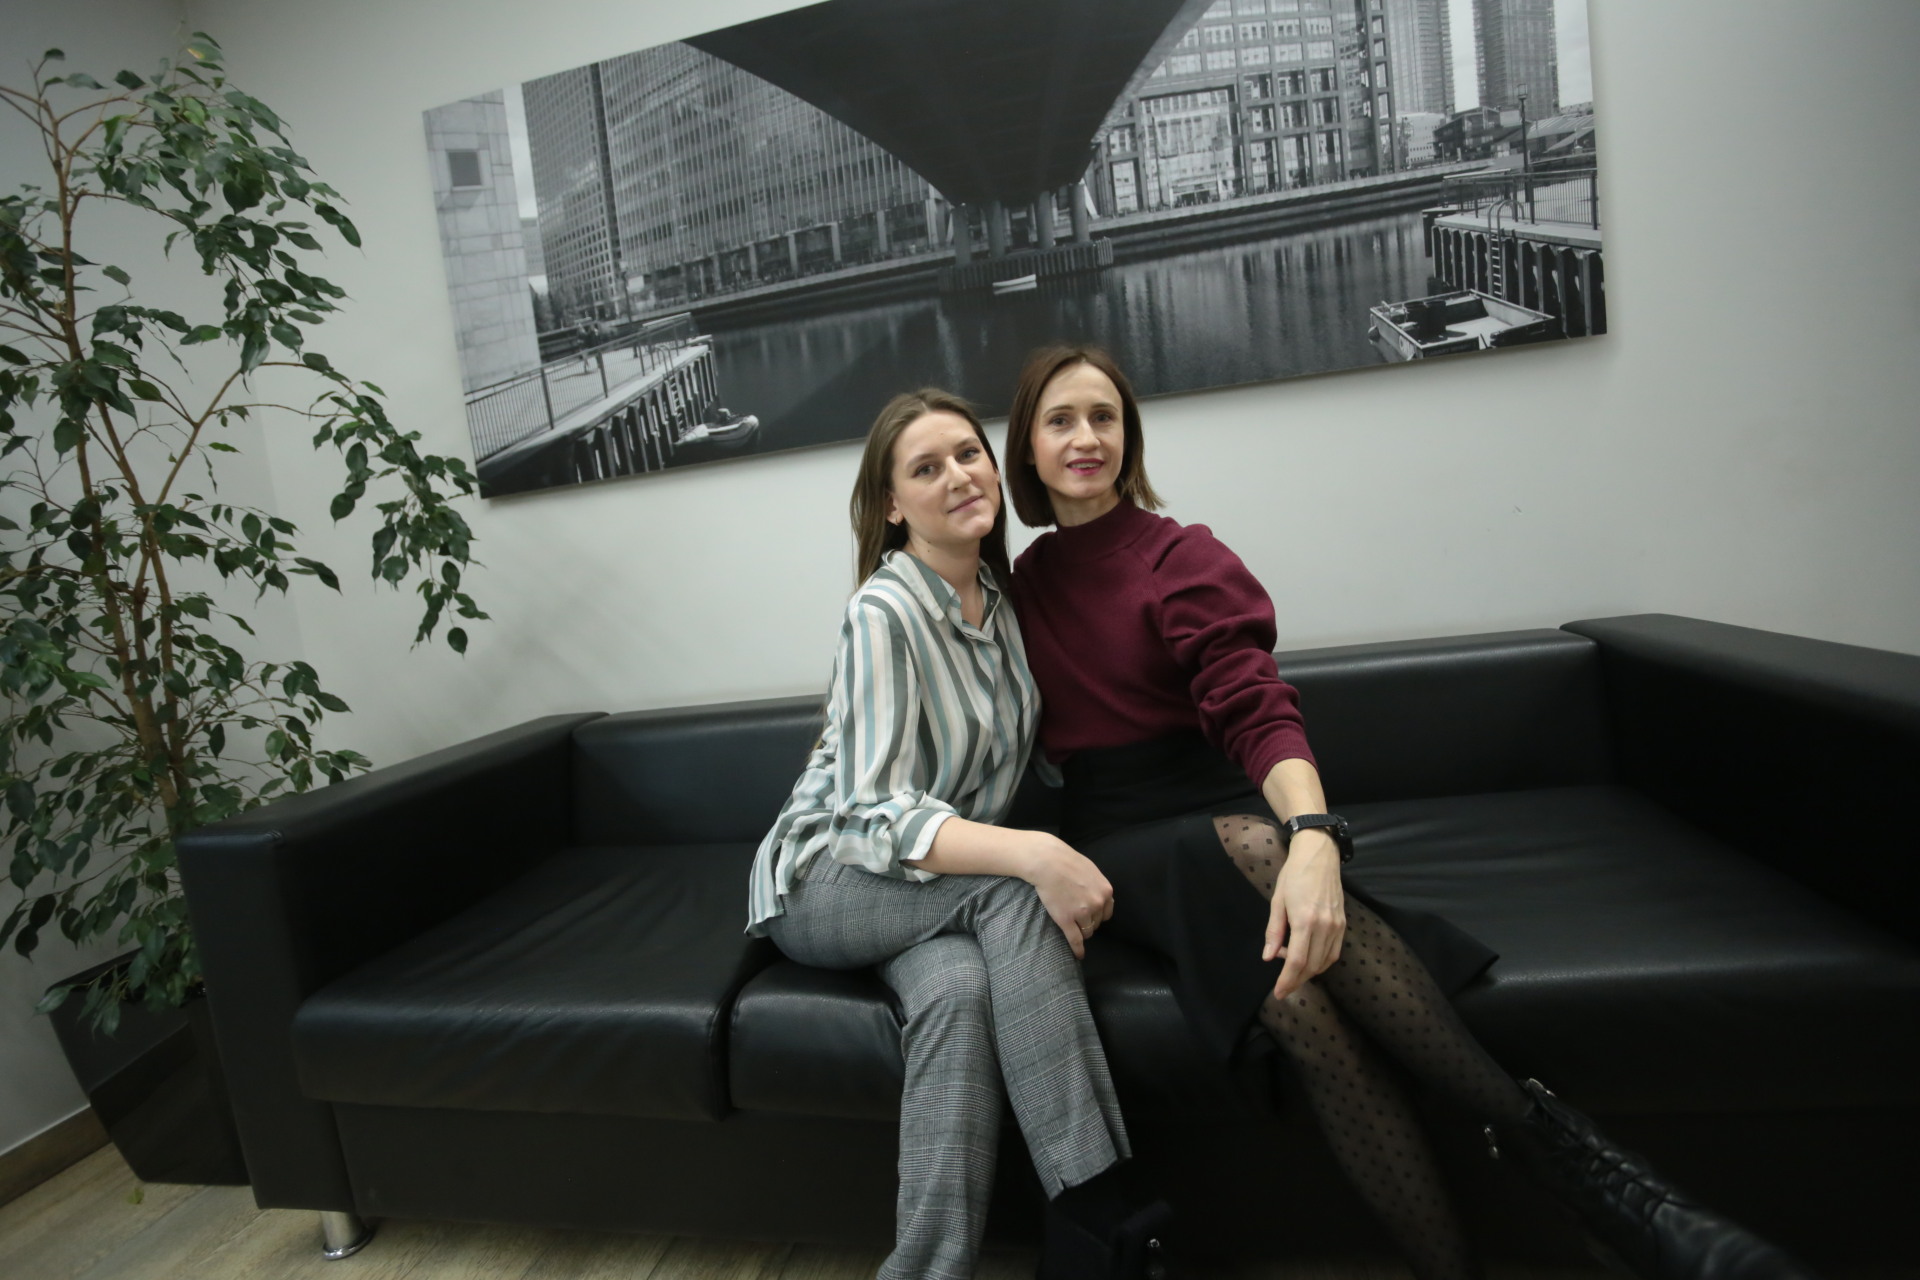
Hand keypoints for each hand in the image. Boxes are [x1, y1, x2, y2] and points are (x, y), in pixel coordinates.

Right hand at [1021, 832, 1114, 959]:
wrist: (1047, 862)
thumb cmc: (1066, 861)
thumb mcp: (1091, 870)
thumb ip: (1098, 885)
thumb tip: (1100, 896)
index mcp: (1105, 891)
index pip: (1106, 913)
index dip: (1098, 915)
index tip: (1090, 915)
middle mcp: (1097, 904)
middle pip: (1097, 922)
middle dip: (1089, 921)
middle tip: (1076, 915)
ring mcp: (1082, 913)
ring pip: (1087, 931)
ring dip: (1081, 930)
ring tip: (1073, 927)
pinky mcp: (1066, 920)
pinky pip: (1075, 940)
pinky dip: (1078, 949)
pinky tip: (1079, 955)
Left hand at [1265, 829, 1345, 999]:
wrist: (1319, 855)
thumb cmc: (1294, 875)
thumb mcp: (1277, 901)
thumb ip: (1274, 931)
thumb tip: (1269, 957)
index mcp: (1305, 921)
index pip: (1297, 961)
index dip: (1287, 981)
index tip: (1279, 993)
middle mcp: (1325, 927)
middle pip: (1312, 966)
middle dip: (1296, 980)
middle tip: (1283, 985)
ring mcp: (1337, 926)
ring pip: (1324, 962)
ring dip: (1308, 972)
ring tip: (1291, 967)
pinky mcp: (1343, 924)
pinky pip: (1334, 953)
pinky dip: (1321, 962)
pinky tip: (1308, 958)